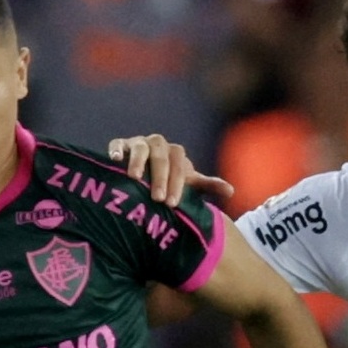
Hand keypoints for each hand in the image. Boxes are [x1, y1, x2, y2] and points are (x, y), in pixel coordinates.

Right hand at [108, 134, 233, 207]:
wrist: (147, 175)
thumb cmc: (170, 182)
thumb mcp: (188, 184)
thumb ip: (208, 186)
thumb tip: (232, 192)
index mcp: (176, 154)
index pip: (179, 164)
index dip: (176, 183)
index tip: (172, 203)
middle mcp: (158, 145)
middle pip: (160, 156)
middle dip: (159, 177)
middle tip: (157, 198)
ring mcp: (139, 144)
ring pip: (140, 148)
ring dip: (138, 162)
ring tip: (134, 179)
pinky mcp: (121, 145)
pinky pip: (118, 144)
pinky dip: (117, 150)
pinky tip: (115, 160)